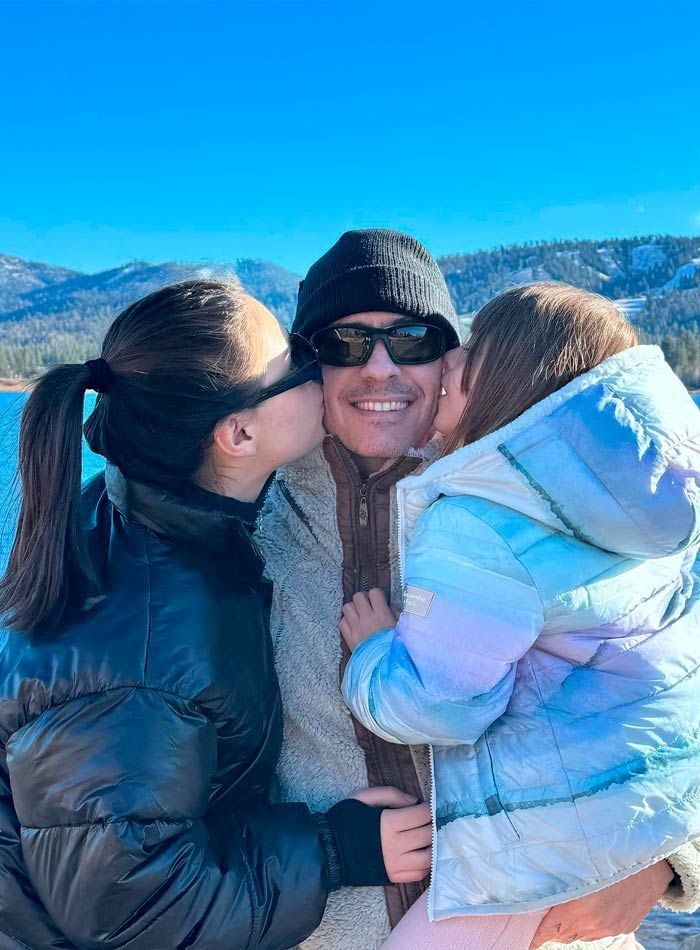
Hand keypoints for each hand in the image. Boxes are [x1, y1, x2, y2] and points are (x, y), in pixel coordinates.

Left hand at [340, 588, 396, 651]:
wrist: (386, 667)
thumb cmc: (396, 647)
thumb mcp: (401, 628)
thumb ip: (394, 614)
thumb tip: (388, 606)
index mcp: (382, 615)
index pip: (374, 593)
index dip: (376, 595)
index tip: (379, 601)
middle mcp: (367, 619)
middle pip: (357, 597)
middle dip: (362, 599)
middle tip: (367, 607)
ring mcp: (356, 628)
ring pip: (346, 607)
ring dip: (352, 609)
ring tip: (359, 615)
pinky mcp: (349, 638)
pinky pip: (342, 622)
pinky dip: (346, 622)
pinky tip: (353, 626)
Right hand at [351, 786, 431, 884]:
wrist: (328, 851)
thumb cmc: (345, 820)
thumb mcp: (363, 797)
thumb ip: (390, 794)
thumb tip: (414, 801)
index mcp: (388, 823)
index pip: (422, 815)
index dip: (429, 809)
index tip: (429, 806)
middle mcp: (395, 845)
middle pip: (428, 835)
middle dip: (434, 825)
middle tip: (433, 820)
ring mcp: (395, 864)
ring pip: (429, 857)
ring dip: (433, 846)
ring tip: (429, 838)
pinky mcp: (393, 877)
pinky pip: (419, 874)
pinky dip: (426, 864)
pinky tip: (422, 854)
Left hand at [529, 860, 673, 947]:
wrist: (654, 856)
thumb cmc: (610, 850)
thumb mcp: (577, 859)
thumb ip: (555, 877)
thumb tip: (534, 884)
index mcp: (579, 908)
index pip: (548, 931)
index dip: (535, 934)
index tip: (524, 936)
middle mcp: (596, 923)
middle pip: (564, 933)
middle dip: (552, 924)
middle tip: (545, 907)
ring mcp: (613, 927)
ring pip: (583, 932)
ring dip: (574, 922)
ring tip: (572, 900)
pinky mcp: (627, 925)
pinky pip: (601, 928)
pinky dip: (592, 919)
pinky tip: (594, 901)